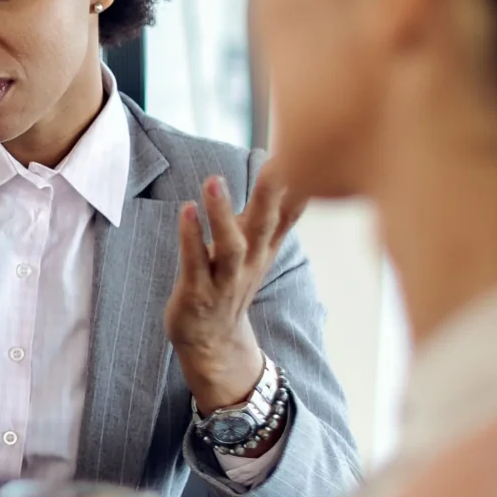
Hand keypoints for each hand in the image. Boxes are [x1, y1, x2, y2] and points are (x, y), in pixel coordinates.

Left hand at [164, 167, 301, 412]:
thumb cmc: (230, 284)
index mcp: (264, 248)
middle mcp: (250, 262)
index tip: (310, 152)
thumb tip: (290, 172)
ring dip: (222, 213)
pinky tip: (186, 210)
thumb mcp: (260, 248)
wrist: (213, 344)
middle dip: (272, 193)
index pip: (288, 213)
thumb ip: (275, 214)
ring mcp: (225, 279)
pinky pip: (195, 263)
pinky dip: (191, 237)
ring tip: (214, 180)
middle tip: (277, 162)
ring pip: (231, 245)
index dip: (300, 185)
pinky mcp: (197, 292)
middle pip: (266, 224)